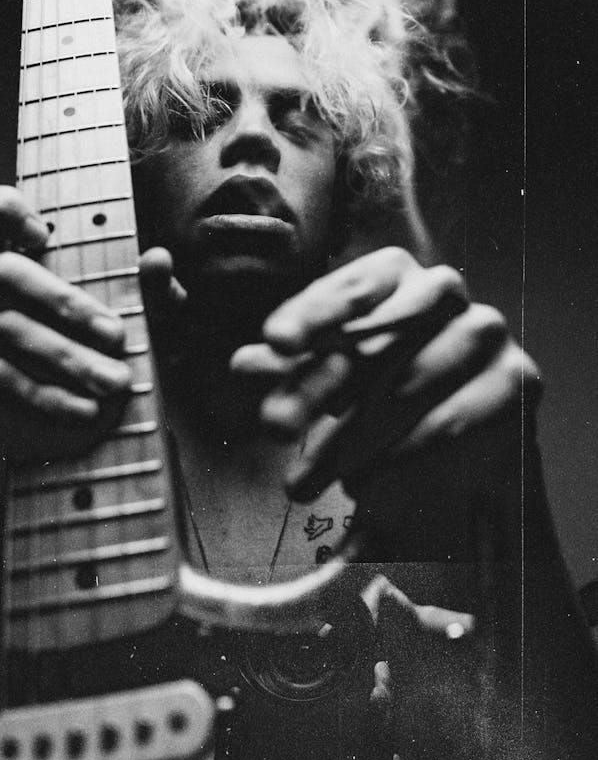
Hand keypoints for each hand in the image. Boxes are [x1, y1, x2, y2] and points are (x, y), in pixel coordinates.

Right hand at [0, 187, 181, 503]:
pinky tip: (83, 412)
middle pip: (3, 272)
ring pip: (5, 328)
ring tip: (113, 383)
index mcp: (12, 279)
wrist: (44, 482)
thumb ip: (151, 303)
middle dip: (65, 300)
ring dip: (68, 356)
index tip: (37, 227)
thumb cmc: (86, 396)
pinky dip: (46, 394)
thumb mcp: (135, 347)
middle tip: (116, 336)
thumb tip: (158, 258)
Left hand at [231, 247, 540, 552]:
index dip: (311, 312)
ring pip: (407, 387)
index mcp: (394, 273)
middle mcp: (443, 291)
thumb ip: (292, 367)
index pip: (351, 285)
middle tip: (271, 427)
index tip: (275, 342)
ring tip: (303, 480)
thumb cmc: (382, 382)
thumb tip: (243, 363)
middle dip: (316, 388)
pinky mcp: (517, 380)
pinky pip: (451, 423)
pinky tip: (364, 486)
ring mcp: (484, 332)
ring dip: (348, 440)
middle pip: (373, 341)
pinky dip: (401, 458)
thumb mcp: (328, 374)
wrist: (464, 421)